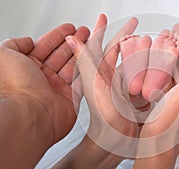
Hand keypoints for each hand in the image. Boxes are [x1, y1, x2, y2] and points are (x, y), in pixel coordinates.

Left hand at [0, 23, 88, 167]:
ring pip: (72, 66)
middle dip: (73, 42)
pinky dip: (87, 70)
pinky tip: (93, 60)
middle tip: (84, 33)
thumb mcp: (4, 55)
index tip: (69, 28)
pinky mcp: (69, 98)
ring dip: (82, 53)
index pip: (45, 46)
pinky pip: (81, 81)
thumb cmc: (16, 87)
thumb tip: (27, 41)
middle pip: (61, 54)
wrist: (30, 115)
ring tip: (91, 41)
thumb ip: (15, 44)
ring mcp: (56, 88)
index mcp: (27, 66)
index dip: (58, 35)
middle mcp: (42, 77)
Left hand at [54, 14, 139, 168]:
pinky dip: (152, 68)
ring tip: (154, 40)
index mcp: (99, 71)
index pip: (102, 44)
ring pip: (134, 62)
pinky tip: (160, 63)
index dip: (104, 29)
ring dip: (143, 50)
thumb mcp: (92, 84)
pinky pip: (144, 77)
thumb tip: (71, 38)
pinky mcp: (136, 96)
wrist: (115, 141)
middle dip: (129, 36)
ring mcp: (124, 86)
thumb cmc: (102, 116)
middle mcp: (111, 77)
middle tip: (138, 25)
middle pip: (121, 51)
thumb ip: (84, 61)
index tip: (109, 17)